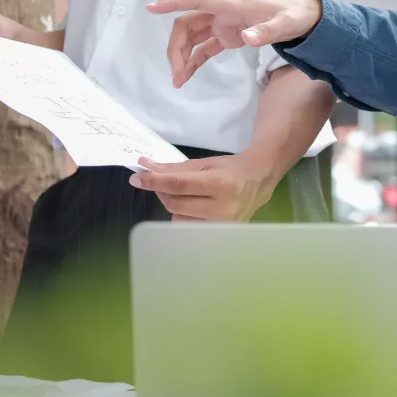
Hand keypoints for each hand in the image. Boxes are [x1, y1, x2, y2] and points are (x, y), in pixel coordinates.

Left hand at [128, 152, 279, 221]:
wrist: (259, 181)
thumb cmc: (231, 169)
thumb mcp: (204, 163)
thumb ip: (174, 168)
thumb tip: (145, 167)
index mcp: (219, 184)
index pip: (178, 185)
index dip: (154, 181)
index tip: (137, 178)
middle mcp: (221, 207)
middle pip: (175, 203)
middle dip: (161, 191)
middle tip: (159, 182)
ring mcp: (221, 224)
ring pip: (178, 218)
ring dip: (172, 204)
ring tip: (182, 194)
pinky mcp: (220, 233)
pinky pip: (189, 227)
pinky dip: (183, 215)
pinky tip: (191, 206)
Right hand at [146, 0, 322, 87]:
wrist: (303, 15)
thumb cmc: (293, 13)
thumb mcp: (284, 24)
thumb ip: (265, 31)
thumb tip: (246, 39)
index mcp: (230, 6)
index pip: (196, 1)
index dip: (173, 3)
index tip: (152, 8)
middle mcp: (221, 13)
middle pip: (186, 25)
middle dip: (176, 48)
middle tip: (176, 74)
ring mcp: (222, 25)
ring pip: (191, 38)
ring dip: (181, 57)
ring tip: (177, 81)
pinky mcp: (227, 36)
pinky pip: (204, 49)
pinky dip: (194, 61)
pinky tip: (186, 77)